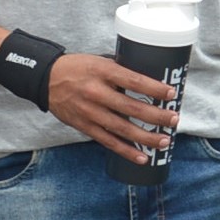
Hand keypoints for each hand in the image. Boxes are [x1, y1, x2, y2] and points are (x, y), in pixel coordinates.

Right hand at [46, 53, 179, 162]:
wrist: (45, 79)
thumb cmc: (77, 68)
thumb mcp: (99, 62)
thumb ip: (120, 72)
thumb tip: (149, 80)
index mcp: (103, 72)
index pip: (134, 80)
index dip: (154, 88)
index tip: (171, 94)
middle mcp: (97, 93)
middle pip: (132, 107)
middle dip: (156, 115)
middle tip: (174, 119)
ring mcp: (90, 112)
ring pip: (123, 128)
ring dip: (146, 137)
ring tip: (164, 141)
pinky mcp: (84, 126)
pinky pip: (108, 141)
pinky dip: (126, 151)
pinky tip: (142, 157)